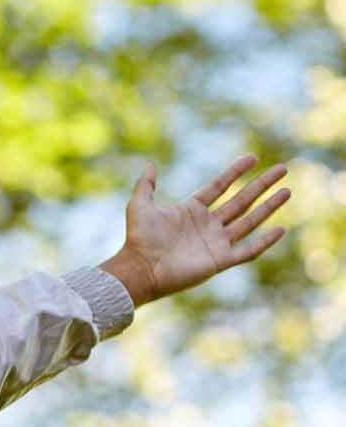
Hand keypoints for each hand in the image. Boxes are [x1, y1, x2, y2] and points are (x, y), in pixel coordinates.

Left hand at [107, 153, 292, 303]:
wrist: (140, 269)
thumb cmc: (138, 239)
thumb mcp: (139, 205)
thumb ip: (146, 184)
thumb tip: (149, 163)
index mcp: (191, 210)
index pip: (219, 186)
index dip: (235, 172)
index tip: (252, 157)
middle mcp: (207, 225)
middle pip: (241, 200)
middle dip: (262, 185)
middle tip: (282, 169)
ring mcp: (215, 243)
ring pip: (249, 221)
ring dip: (269, 207)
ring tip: (287, 191)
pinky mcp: (219, 261)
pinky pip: (247, 250)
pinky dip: (264, 242)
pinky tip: (280, 229)